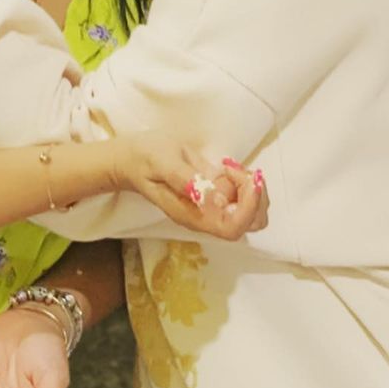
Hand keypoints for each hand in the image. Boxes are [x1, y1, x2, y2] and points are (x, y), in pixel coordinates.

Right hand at [117, 134, 268, 240]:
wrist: (133, 160)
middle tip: (234, 169)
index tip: (241, 176)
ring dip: (252, 188)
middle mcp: (207, 218)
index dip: (247, 206)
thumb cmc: (145, 159)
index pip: (233, 228)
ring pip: (253, 213)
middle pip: (250, 223)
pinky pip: (246, 198)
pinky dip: (246, 182)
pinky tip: (227, 167)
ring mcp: (215, 209)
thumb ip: (184, 179)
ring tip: (230, 168)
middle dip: (255, 196)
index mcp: (193, 216)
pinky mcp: (219, 197)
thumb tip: (208, 195)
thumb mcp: (161, 161)